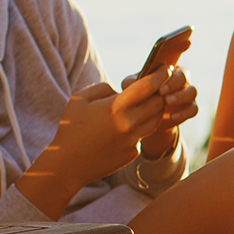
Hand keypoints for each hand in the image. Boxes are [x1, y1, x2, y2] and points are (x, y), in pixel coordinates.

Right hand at [58, 67, 174, 179]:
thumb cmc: (71, 128)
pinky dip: (139, 128)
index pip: (148, 86)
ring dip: (155, 109)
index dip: (160, 75)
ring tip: (146, 103)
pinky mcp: (132, 153)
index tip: (166, 68)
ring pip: (155, 120)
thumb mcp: (80, 99)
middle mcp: (129, 124)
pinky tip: (128, 125)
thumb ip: (104, 88)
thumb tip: (120, 91)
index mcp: (116, 107)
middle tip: (158, 86)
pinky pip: (143, 135)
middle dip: (160, 92)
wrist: (68, 164)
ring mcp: (133, 140)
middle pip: (158, 103)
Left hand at [123, 65, 198, 157]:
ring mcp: (188, 93)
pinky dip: (184, 112)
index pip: (177, 56)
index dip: (180, 50)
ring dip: (180, 96)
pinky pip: (193, 109)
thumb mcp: (133, 89)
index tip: (175, 56)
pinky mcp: (190, 108)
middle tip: (160, 91)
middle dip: (172, 83)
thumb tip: (130, 82)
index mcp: (169, 69)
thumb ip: (131, 84)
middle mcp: (182, 79)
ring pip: (192, 91)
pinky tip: (172, 116)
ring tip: (166, 102)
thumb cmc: (141, 97)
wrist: (148, 119)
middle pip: (183, 76)